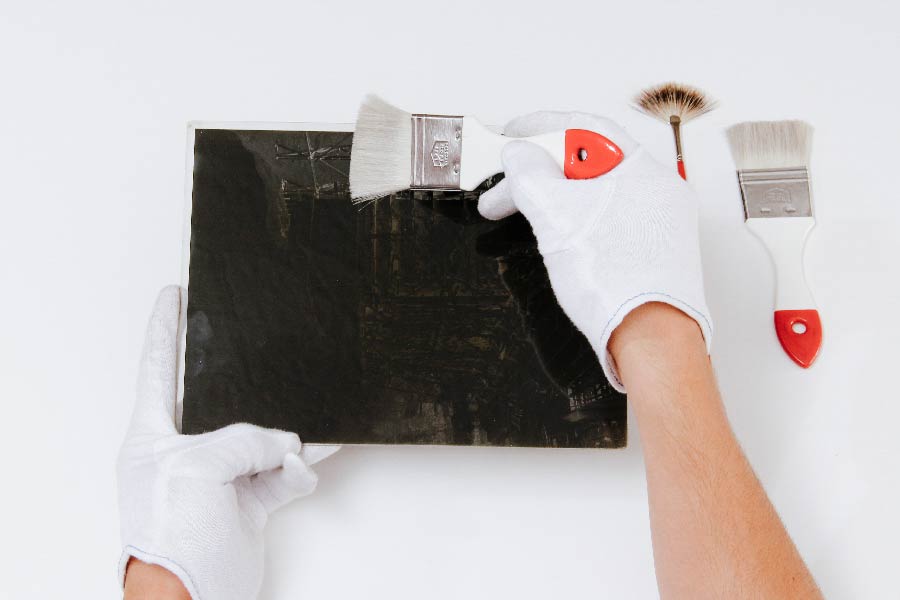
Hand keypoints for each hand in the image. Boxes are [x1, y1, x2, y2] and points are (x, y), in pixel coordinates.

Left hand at [117, 286, 337, 599]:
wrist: (192, 598)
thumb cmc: (170, 539)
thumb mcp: (197, 469)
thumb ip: (243, 439)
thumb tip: (285, 441)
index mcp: (154, 435)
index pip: (159, 367)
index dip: (167, 328)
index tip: (174, 294)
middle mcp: (187, 451)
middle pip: (222, 401)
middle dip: (250, 383)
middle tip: (267, 352)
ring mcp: (220, 477)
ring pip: (262, 438)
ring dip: (286, 437)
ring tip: (309, 427)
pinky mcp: (248, 501)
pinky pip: (281, 472)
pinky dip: (297, 470)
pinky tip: (307, 465)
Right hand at [478, 112, 712, 390]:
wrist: (650, 340)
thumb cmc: (618, 283)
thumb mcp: (555, 216)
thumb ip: (530, 174)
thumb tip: (519, 154)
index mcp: (641, 170)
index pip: (586, 128)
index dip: (541, 125)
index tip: (512, 133)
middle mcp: (655, 191)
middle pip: (587, 163)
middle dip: (537, 172)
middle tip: (503, 187)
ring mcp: (655, 223)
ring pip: (593, 194)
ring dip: (549, 200)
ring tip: (517, 215)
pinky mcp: (649, 252)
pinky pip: (605, 219)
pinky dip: (572, 220)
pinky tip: (552, 235)